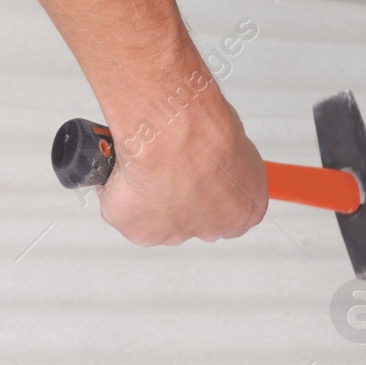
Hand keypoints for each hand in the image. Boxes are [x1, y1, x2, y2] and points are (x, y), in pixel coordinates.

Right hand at [100, 92, 267, 245]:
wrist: (172, 130)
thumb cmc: (204, 129)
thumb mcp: (236, 144)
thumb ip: (226, 167)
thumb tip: (213, 159)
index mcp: (245, 211)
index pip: (228, 214)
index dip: (207, 193)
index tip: (196, 177)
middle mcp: (214, 230)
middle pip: (193, 221)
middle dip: (178, 197)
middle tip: (166, 166)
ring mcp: (176, 235)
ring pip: (156, 218)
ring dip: (148, 196)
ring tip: (146, 162)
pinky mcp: (141, 233)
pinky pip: (125, 213)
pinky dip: (119, 192)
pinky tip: (128, 169)